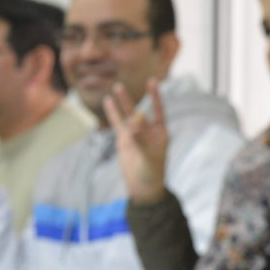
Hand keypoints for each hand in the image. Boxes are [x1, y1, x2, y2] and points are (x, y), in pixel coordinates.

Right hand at [103, 79, 167, 204]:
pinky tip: (108, 102)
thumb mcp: (148, 156)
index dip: (155, 96)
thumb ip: (141, 138)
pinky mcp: (125, 141)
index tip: (152, 81)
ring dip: (122, 103)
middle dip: (130, 99)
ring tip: (116, 88)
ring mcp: (135, 135)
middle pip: (139, 110)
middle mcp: (148, 131)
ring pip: (127, 115)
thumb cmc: (152, 173)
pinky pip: (118, 124)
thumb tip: (135, 119)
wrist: (144, 188)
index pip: (158, 110)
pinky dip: (113, 113)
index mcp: (160, 133)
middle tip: (121, 85)